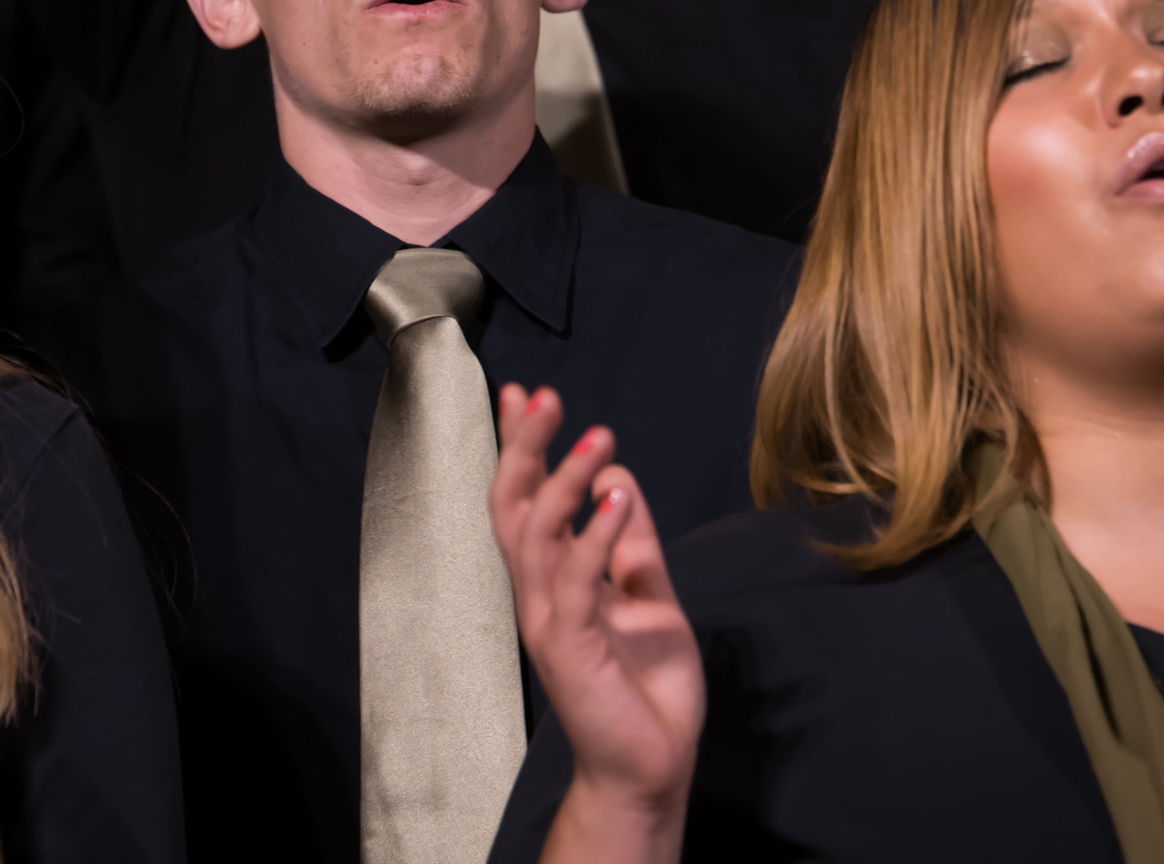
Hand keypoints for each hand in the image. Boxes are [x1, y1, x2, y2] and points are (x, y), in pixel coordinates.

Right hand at [491, 386, 703, 822]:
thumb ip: (631, 545)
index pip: (524, 500)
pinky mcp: (570, 646)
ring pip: (536, 535)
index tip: (520, 395)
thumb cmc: (645, 692)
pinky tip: (616, 498)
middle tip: (542, 396)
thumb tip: (617, 480)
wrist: (650, 768)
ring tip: (597, 435)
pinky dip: (594, 535)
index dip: (518, 448)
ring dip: (562, 480)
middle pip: (512, 506)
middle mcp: (538, 593)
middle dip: (523, 448)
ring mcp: (548, 619)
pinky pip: (577, 580)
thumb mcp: (648, 600)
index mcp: (552, 580)